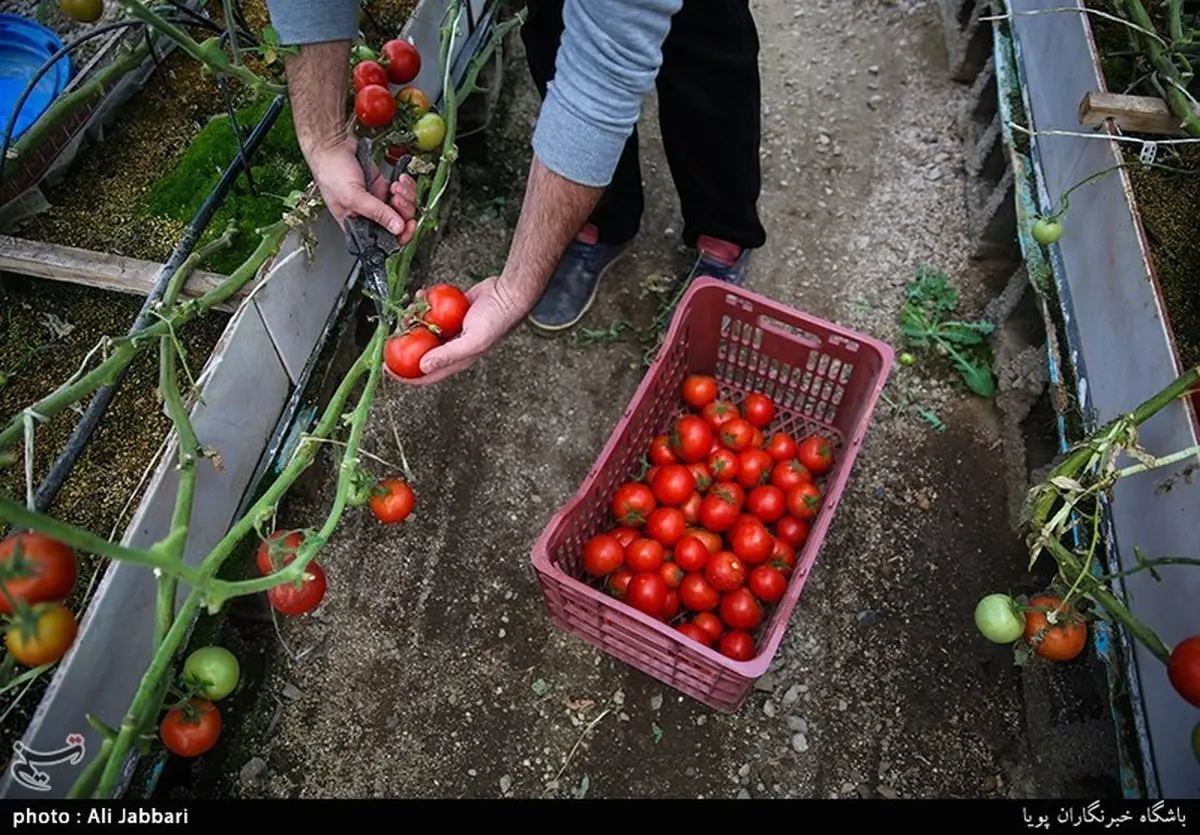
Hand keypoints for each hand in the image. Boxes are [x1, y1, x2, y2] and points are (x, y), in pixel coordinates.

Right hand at [309, 136, 417, 243]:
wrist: (334, 146)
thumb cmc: (331, 172)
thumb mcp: (353, 197)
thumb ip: (376, 213)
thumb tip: (396, 228)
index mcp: (357, 225)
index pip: (383, 240)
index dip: (399, 236)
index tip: (408, 226)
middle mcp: (369, 215)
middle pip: (399, 223)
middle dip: (403, 210)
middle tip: (396, 198)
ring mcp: (377, 200)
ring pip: (404, 207)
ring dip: (405, 196)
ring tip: (396, 185)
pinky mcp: (383, 186)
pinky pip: (403, 191)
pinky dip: (405, 185)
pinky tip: (399, 179)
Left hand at [398, 276, 526, 384]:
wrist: (509, 294)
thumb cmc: (497, 320)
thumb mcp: (473, 342)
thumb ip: (447, 355)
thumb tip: (422, 367)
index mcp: (456, 360)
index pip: (426, 375)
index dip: (405, 376)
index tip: (386, 369)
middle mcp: (452, 346)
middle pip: (420, 351)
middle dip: (404, 344)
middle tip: (393, 333)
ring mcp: (451, 328)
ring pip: (424, 329)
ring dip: (413, 320)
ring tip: (408, 310)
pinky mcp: (452, 312)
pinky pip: (432, 310)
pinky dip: (425, 302)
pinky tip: (422, 294)